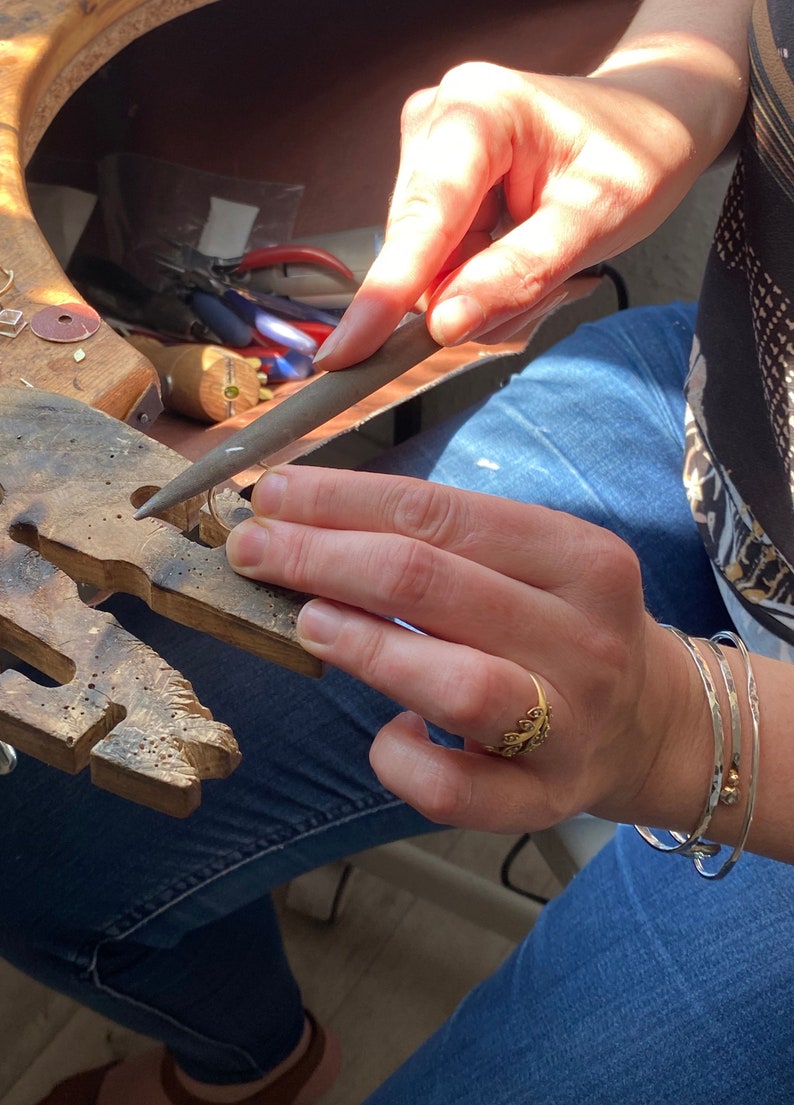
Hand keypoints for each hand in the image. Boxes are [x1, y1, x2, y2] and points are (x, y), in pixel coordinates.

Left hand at [226, 466, 702, 833]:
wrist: (653, 724)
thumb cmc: (567, 627)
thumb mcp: (535, 565)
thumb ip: (446, 543)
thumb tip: (311, 518)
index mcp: (582, 559)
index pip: (442, 512)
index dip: (343, 499)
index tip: (276, 493)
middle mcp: (585, 639)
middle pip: (432, 584)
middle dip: (323, 558)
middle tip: (256, 550)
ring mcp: (569, 727)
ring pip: (457, 685)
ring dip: (366, 647)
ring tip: (307, 622)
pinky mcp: (544, 800)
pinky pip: (456, 790)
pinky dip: (401, 759)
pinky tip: (386, 733)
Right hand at [314, 58, 717, 368]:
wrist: (648, 125)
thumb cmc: (636, 157)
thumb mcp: (598, 220)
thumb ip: (520, 272)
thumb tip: (446, 325)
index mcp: (478, 110)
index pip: (422, 217)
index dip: (387, 291)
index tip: (351, 351)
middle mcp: (436, 123)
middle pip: (422, 255)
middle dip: (475, 296)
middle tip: (555, 286)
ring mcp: (428, 156)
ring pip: (430, 273)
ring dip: (485, 297)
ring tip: (549, 270)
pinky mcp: (431, 188)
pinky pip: (439, 270)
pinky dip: (482, 288)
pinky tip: (524, 265)